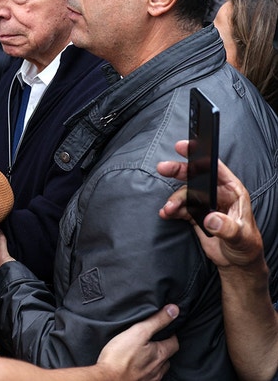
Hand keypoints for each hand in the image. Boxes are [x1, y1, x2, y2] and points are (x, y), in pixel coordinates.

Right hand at [95, 305, 179, 380]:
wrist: (108, 379)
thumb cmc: (120, 357)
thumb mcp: (138, 332)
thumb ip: (156, 321)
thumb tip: (174, 310)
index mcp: (160, 354)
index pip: (174, 342)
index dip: (170, 334)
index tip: (163, 328)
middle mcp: (158, 368)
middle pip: (167, 356)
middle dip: (163, 347)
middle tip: (153, 339)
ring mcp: (150, 378)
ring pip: (159, 367)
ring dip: (155, 360)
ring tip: (145, 352)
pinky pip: (149, 376)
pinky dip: (146, 369)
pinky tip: (137, 365)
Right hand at [157, 140, 264, 269]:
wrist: (237, 263)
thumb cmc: (246, 247)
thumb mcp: (241, 237)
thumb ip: (227, 227)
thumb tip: (212, 219)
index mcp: (233, 192)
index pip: (216, 168)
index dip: (201, 156)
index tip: (185, 147)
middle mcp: (218, 194)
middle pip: (196, 176)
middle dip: (179, 172)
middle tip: (163, 168)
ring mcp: (206, 204)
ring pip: (185, 193)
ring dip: (174, 199)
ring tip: (168, 209)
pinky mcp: (196, 215)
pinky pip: (181, 208)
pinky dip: (172, 210)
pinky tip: (166, 214)